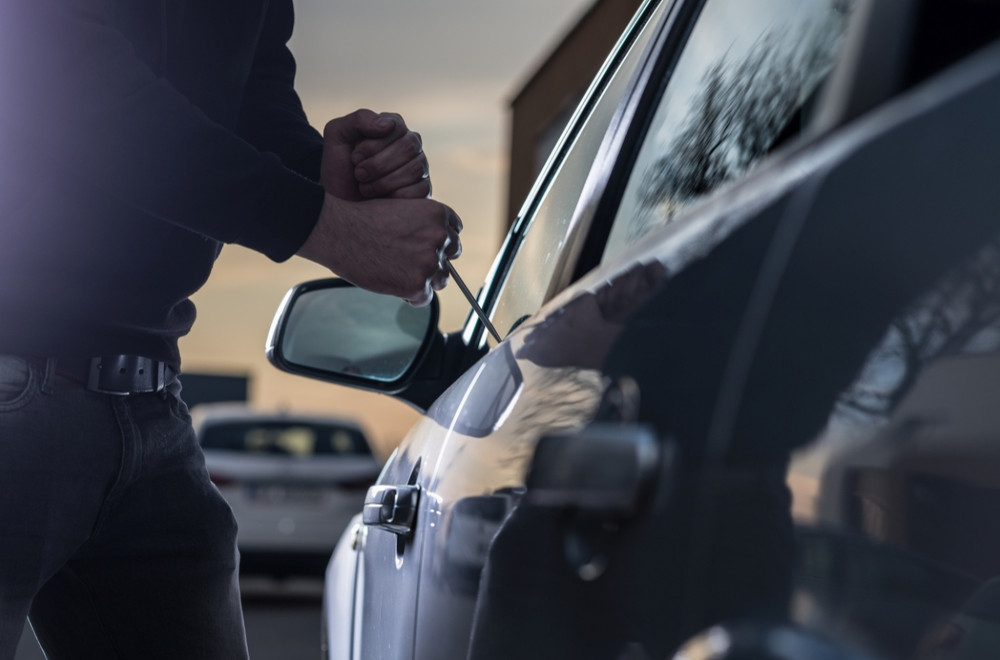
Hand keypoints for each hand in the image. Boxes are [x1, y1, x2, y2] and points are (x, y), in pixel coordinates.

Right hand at [297, 193, 461, 305]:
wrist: (339, 232)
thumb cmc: (361, 220)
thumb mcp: (401, 210)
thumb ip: (422, 227)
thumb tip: (432, 248)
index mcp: (437, 215)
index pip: (454, 233)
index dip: (440, 243)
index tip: (427, 248)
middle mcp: (439, 238)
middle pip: (450, 258)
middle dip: (434, 262)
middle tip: (411, 264)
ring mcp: (430, 263)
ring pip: (440, 280)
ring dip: (424, 281)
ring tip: (399, 274)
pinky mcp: (417, 285)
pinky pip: (424, 298)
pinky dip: (411, 296)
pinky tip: (393, 285)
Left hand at [321, 109, 429, 200]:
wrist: (341, 203)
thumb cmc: (339, 168)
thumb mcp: (337, 135)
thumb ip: (359, 119)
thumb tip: (388, 124)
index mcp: (393, 127)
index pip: (395, 127)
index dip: (372, 146)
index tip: (354, 158)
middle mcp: (411, 144)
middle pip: (407, 147)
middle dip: (377, 165)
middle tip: (358, 174)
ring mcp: (420, 167)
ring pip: (414, 169)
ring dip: (383, 183)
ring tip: (365, 188)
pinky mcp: (424, 189)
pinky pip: (419, 190)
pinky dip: (395, 196)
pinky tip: (381, 199)